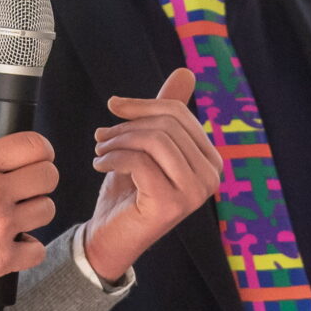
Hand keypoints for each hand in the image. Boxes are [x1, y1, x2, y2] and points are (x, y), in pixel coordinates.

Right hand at [0, 132, 57, 310]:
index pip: (31, 144)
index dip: (41, 149)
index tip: (40, 156)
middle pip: (48, 175)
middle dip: (40, 180)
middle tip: (27, 189)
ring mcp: (0, 227)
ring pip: (46, 210)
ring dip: (33, 214)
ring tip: (14, 219)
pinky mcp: (3, 260)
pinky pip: (38, 249)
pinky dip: (28, 250)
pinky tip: (12, 247)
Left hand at [80, 68, 223, 282]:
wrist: (111, 238)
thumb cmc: (129, 192)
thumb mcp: (147, 147)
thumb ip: (165, 114)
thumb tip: (186, 72)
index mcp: (210, 159)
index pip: (178, 113)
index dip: (143, 105)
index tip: (114, 107)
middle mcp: (211, 176)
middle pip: (166, 125)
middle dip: (127, 124)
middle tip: (101, 136)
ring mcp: (194, 192)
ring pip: (154, 140)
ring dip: (118, 140)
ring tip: (100, 150)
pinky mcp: (171, 203)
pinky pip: (140, 162)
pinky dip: (113, 158)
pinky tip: (100, 165)